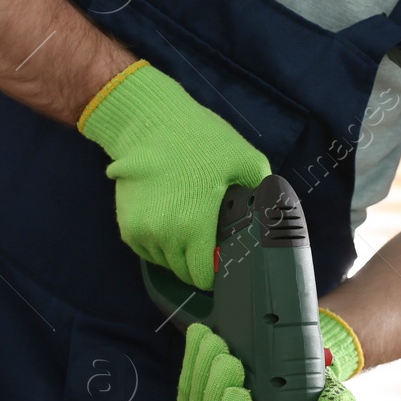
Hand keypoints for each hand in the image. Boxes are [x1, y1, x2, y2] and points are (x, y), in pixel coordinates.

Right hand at [78, 61, 269, 288]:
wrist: (150, 123)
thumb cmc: (200, 141)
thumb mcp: (246, 160)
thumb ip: (264, 193)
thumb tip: (275, 219)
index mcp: (194, 226)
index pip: (203, 276)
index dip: (216, 272)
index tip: (222, 259)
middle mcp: (164, 237)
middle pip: (183, 273)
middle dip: (197, 264)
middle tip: (208, 241)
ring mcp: (141, 232)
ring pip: (163, 262)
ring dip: (176, 254)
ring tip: (188, 228)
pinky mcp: (126, 226)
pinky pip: (146, 251)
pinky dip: (158, 244)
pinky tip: (169, 222)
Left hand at [177, 311, 364, 400]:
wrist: (296, 363)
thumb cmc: (311, 389)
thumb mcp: (328, 396)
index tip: (241, 393)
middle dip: (213, 387)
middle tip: (229, 359)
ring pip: (194, 397)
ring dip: (199, 368)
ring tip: (214, 341)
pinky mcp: (198, 394)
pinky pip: (187, 379)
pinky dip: (191, 356)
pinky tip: (201, 335)